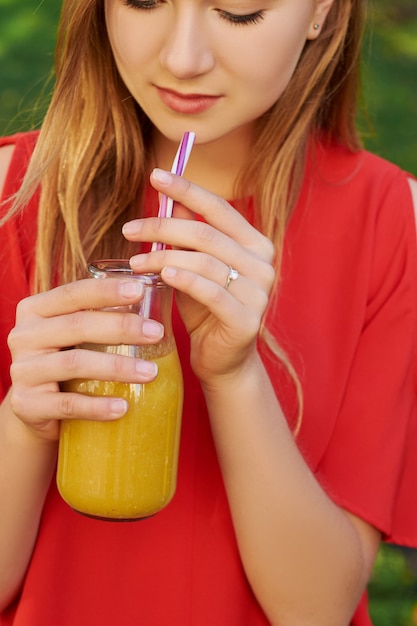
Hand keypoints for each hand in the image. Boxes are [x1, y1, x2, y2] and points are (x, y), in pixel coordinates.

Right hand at [7, 277, 162, 439]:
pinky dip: (98, 406)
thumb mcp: (74, 334)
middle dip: (121, 327)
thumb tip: (155, 299)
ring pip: (75, 363)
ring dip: (117, 367)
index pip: (73, 293)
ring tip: (150, 372)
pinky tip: (123, 406)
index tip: (140, 290)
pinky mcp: (27, 405)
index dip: (106, 291)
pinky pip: (68, 404)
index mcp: (35, 310)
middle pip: (77, 325)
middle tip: (155, 332)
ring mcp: (23, 371)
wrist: (35, 408)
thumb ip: (98, 315)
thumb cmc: (65, 359)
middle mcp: (24, 336)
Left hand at [123, 168, 274, 385]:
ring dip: (164, 256)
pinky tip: (161, 274)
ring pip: (205, 261)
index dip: (186, 188)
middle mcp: (263, 263)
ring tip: (136, 261)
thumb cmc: (205, 309)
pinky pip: (211, 291)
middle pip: (206, 233)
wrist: (222, 360)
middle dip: (163, 226)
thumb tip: (173, 197)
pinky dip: (184, 279)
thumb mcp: (196, 266)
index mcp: (255, 243)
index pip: (219, 207)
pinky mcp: (247, 319)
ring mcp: (259, 292)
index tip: (155, 175)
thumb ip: (191, 234)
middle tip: (130, 229)